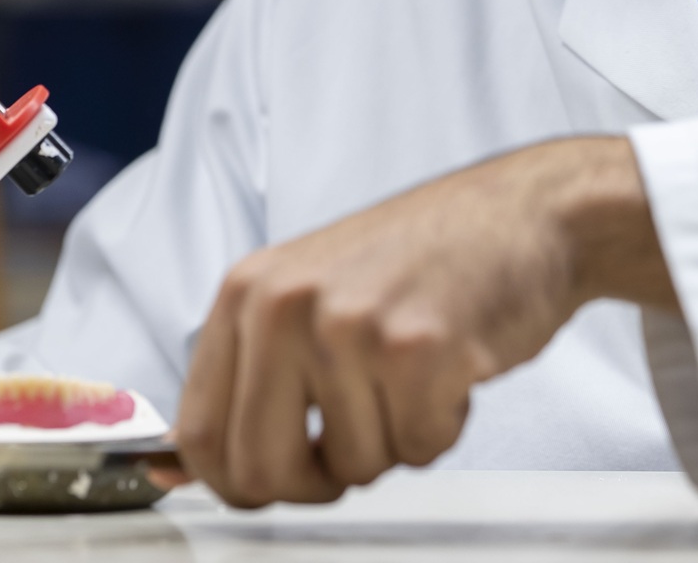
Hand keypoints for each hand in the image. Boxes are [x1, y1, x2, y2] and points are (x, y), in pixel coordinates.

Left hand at [173, 135, 676, 506]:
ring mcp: (351, 325)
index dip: (237, 480)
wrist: (522, 214)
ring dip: (393, 440)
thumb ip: (251, 375)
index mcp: (249, 292)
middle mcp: (287, 304)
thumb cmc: (423, 259)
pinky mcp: (419, 349)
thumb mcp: (310, 295)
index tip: (271, 482)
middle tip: (355, 440)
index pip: (201, 433)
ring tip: (413, 372)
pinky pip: (417, 448)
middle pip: (261, 468)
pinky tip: (450, 368)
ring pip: (351, 466)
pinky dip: (442, 428)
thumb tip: (175, 466)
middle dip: (315, 481)